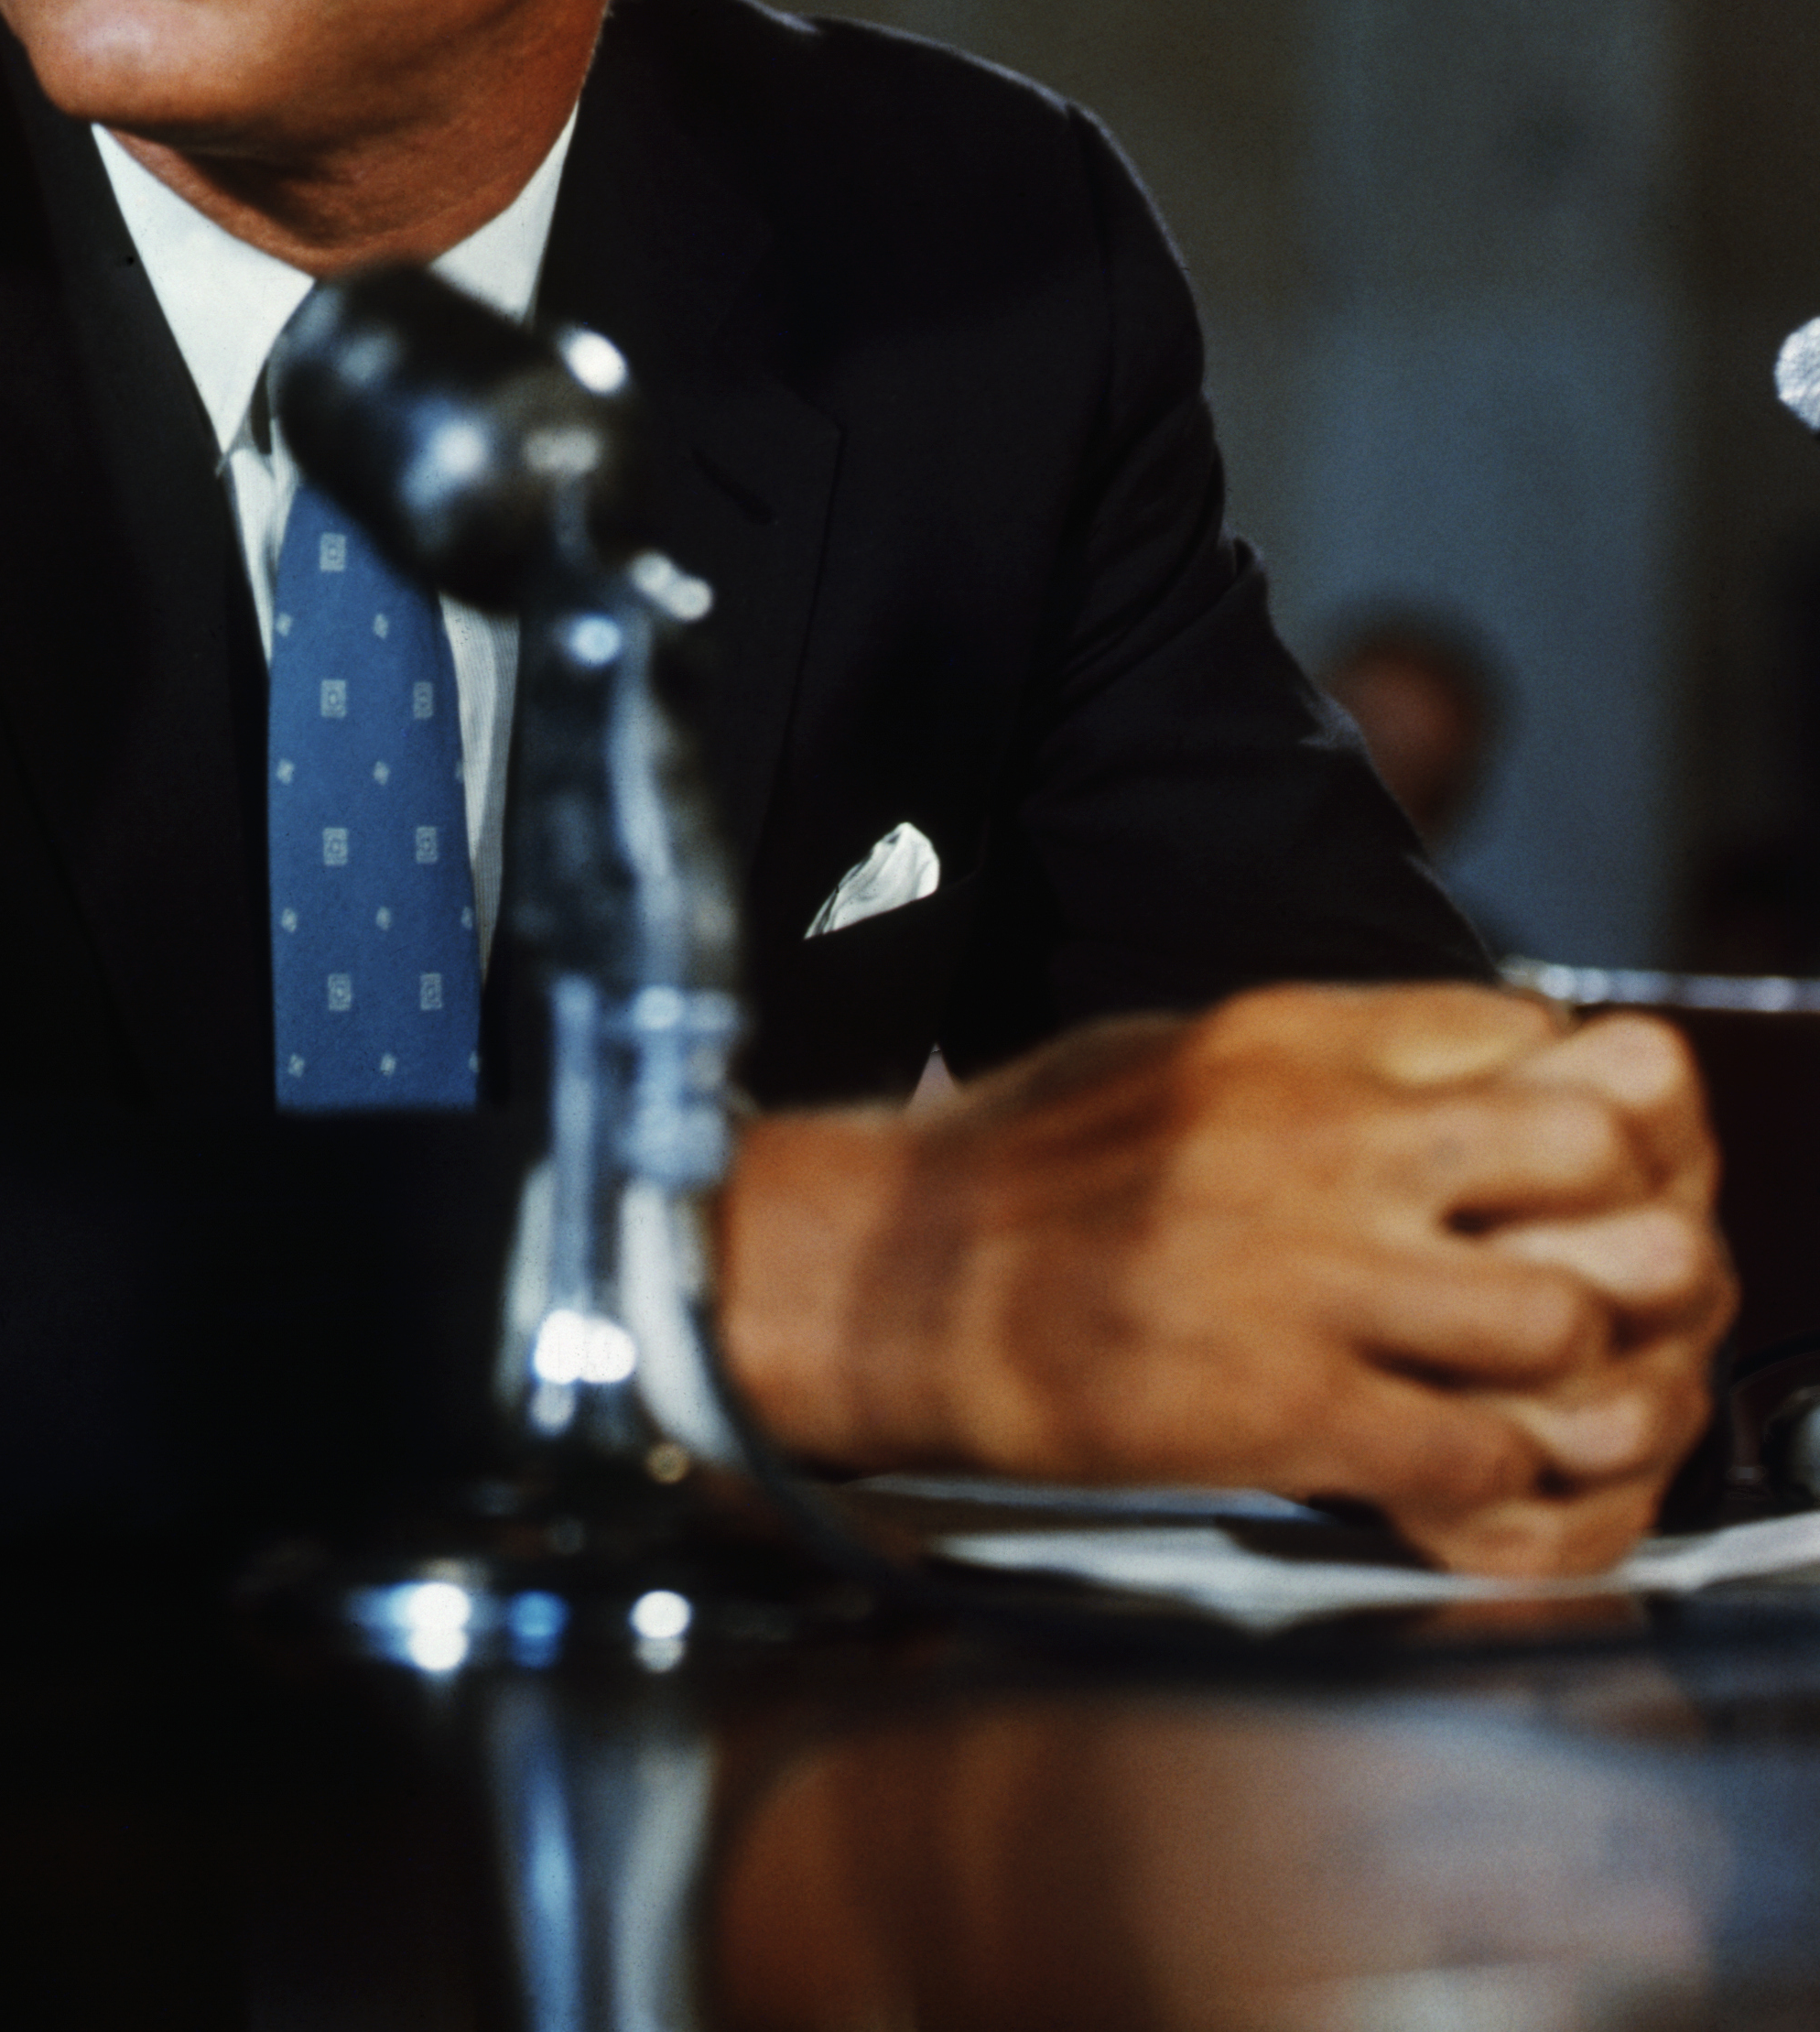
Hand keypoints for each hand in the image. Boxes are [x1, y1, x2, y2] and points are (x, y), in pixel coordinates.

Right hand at [713, 983, 1732, 1574]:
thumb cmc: (1020, 1171)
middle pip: (1599, 1151)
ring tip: (1525, 1386)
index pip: (1542, 1033)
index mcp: (1291, 1039)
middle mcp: (1318, 1138)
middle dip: (1625, 1220)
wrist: (884, 1277)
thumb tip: (1453, 1075)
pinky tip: (1440, 1461)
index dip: (1593, 1103)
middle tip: (1592, 1276)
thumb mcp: (1176, 1053)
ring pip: (1565, 1313)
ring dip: (1572, 1366)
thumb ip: (1323, 1059)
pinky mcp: (1276, 1408)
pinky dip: (1489, 1476)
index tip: (1570, 1164)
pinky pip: (1475, 1454)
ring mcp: (1303, 1274)